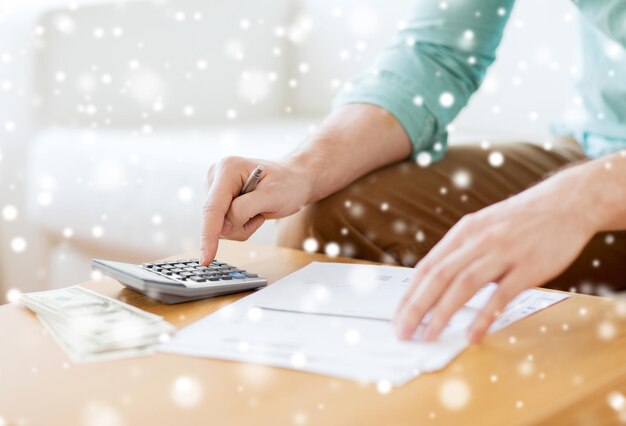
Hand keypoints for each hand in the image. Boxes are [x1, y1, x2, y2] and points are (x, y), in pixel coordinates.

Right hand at [200, 156, 311, 264]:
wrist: (294, 179)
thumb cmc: (288, 184)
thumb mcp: (272, 196)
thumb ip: (245, 209)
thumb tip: (223, 226)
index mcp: (227, 169)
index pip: (212, 208)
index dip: (208, 235)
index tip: (206, 259)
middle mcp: (216, 177)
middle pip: (214, 219)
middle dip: (239, 225)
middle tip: (261, 213)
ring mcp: (215, 189)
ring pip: (218, 226)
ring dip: (241, 226)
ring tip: (259, 210)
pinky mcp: (218, 201)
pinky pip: (223, 226)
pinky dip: (241, 225)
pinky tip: (253, 212)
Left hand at [393, 166, 597, 342]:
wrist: (565, 203)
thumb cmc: (519, 220)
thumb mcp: (482, 226)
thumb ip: (460, 251)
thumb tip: (434, 281)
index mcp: (463, 232)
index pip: (427, 266)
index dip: (409, 294)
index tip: (398, 316)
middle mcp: (478, 240)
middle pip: (438, 277)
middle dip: (416, 307)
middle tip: (403, 331)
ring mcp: (503, 252)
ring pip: (463, 285)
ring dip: (441, 314)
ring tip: (428, 335)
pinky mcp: (528, 267)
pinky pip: (501, 295)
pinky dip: (483, 317)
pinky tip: (472, 335)